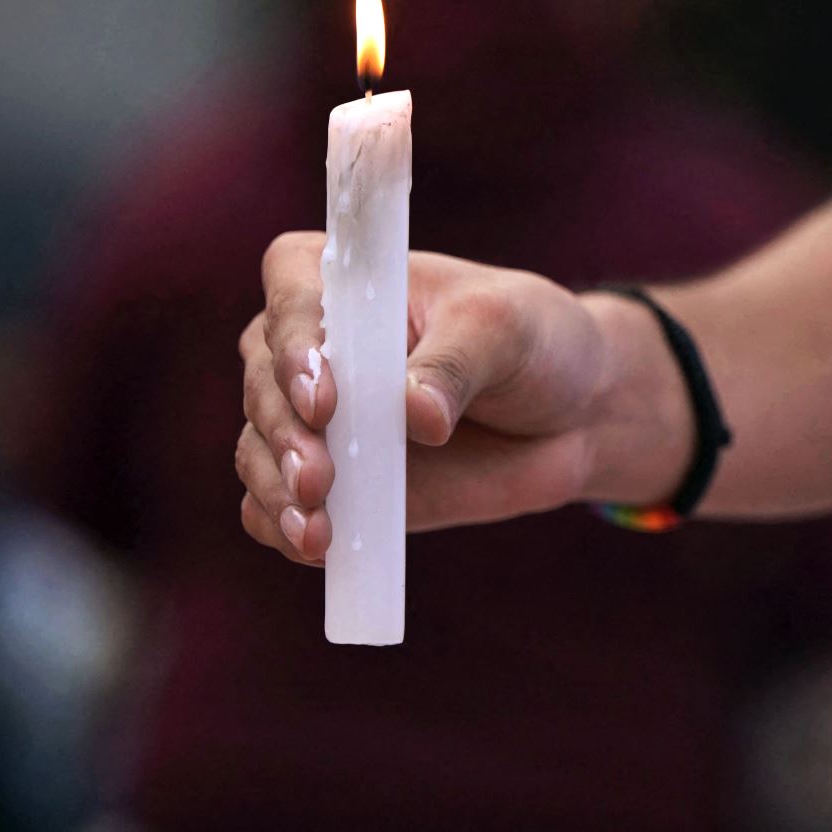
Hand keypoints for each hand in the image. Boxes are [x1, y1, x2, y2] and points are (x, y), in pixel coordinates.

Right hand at [236, 232, 687, 563]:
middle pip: (266, 384)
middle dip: (286, 436)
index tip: (326, 398)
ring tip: (315, 531)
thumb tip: (415, 415)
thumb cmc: (531, 342)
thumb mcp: (506, 330)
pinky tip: (313, 549)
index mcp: (346, 282)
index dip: (295, 345)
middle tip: (318, 479)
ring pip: (260, 452)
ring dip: (278, 491)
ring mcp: (315, 422)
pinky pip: (276, 509)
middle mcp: (312, 347)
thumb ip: (456, 365)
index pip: (291, 292)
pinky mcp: (329, 485)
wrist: (571, 414)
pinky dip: (282, 527)